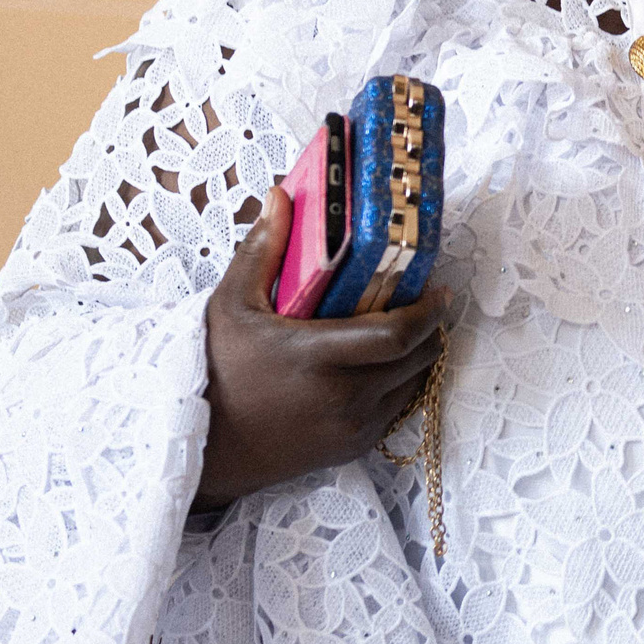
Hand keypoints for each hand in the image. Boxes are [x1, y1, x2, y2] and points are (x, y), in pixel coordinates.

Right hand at [192, 186, 449, 511]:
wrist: (204, 447)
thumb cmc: (215, 369)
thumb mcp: (231, 304)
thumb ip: (262, 249)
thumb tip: (281, 196)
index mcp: (316, 356)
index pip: (398, 334)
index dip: (428, 311)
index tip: (440, 288)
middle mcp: (342, 397)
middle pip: (416, 358)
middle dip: (430, 328)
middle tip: (427, 301)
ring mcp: (351, 427)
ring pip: (412, 385)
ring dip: (418, 357)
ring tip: (408, 329)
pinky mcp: (352, 448)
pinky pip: (396, 410)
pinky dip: (400, 385)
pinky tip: (384, 364)